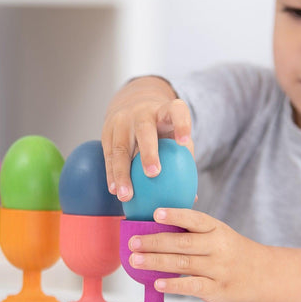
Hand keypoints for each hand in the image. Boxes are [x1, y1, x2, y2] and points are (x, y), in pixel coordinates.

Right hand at [101, 77, 192, 201]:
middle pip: (144, 129)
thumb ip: (184, 158)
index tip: (184, 142)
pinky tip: (114, 190)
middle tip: (153, 174)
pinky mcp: (107, 131)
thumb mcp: (176, 133)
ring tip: (126, 195)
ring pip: (121, 146)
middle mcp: (143, 113)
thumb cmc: (162, 126)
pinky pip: (109, 155)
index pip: (176, 111)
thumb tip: (193, 197)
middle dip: (148, 151)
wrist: (133, 104)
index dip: (181, 124)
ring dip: (123, 172)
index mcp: (165, 110)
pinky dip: (111, 174)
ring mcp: (122, 121)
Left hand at [127, 208, 267, 301]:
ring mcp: (218, 269)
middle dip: (155, 242)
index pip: (195, 219)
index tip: (156, 213)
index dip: (175, 216)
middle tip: (133, 242)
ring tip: (136, 260)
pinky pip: (192, 287)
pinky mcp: (216, 290)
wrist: (263, 274)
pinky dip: (174, 285)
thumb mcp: (220, 232)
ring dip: (156, 262)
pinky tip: (157, 283)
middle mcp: (218, 247)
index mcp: (217, 229)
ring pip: (183, 265)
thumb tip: (160, 216)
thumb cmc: (233, 250)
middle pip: (183, 244)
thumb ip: (195, 227)